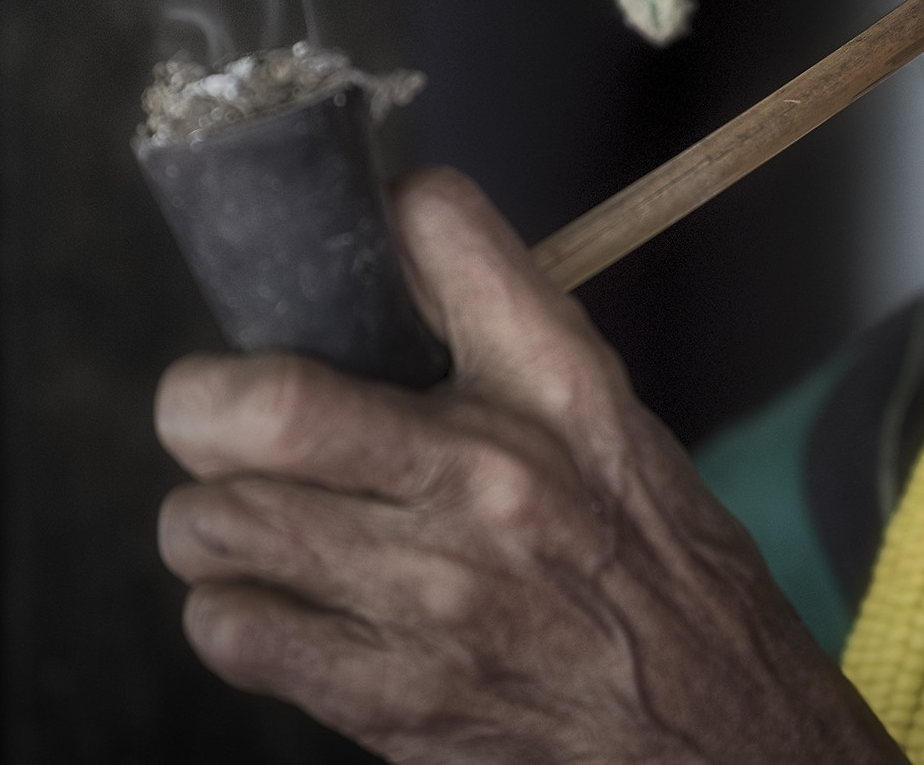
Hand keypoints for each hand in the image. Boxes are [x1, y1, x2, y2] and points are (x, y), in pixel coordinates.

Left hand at [154, 167, 900, 763]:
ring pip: (214, 522)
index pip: (431, 237)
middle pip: (257, 408)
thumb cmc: (653, 558)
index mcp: (553, 388)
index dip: (347, 229)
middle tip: (223, 416)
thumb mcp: (600, 408)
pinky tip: (287, 598)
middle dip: (207, 405)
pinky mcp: (390, 699)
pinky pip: (231, 629)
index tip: (318, 264)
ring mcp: (431, 600)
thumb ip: (496, 310)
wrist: (716, 734)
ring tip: (258, 514)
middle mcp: (489, 482)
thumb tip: (398, 210)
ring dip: (217, 515)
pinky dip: (234, 611)